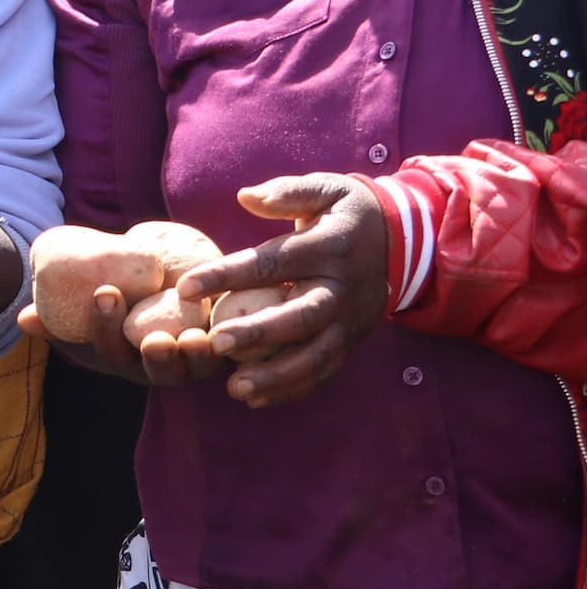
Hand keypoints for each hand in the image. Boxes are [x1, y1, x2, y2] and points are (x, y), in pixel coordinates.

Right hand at [17, 283, 233, 387]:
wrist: (163, 297)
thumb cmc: (117, 305)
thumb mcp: (83, 312)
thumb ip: (55, 316)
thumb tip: (24, 318)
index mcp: (122, 360)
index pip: (110, 348)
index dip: (106, 325)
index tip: (106, 293)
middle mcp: (160, 369)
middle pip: (159, 372)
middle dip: (156, 358)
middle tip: (154, 338)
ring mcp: (195, 363)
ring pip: (198, 369)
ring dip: (198, 358)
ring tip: (197, 338)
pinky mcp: (226, 349)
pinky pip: (233, 355)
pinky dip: (235, 346)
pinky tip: (237, 323)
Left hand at [176, 175, 391, 408]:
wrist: (403, 239)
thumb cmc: (346, 212)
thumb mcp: (326, 188)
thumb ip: (288, 193)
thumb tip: (245, 197)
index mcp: (328, 248)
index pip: (273, 263)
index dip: (228, 275)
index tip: (185, 288)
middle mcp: (342, 288)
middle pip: (302, 316)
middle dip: (259, 333)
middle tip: (216, 344)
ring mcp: (351, 320)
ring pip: (317, 354)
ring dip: (277, 375)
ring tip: (234, 388)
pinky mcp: (353, 340)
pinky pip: (326, 370)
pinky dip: (294, 389)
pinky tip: (257, 399)